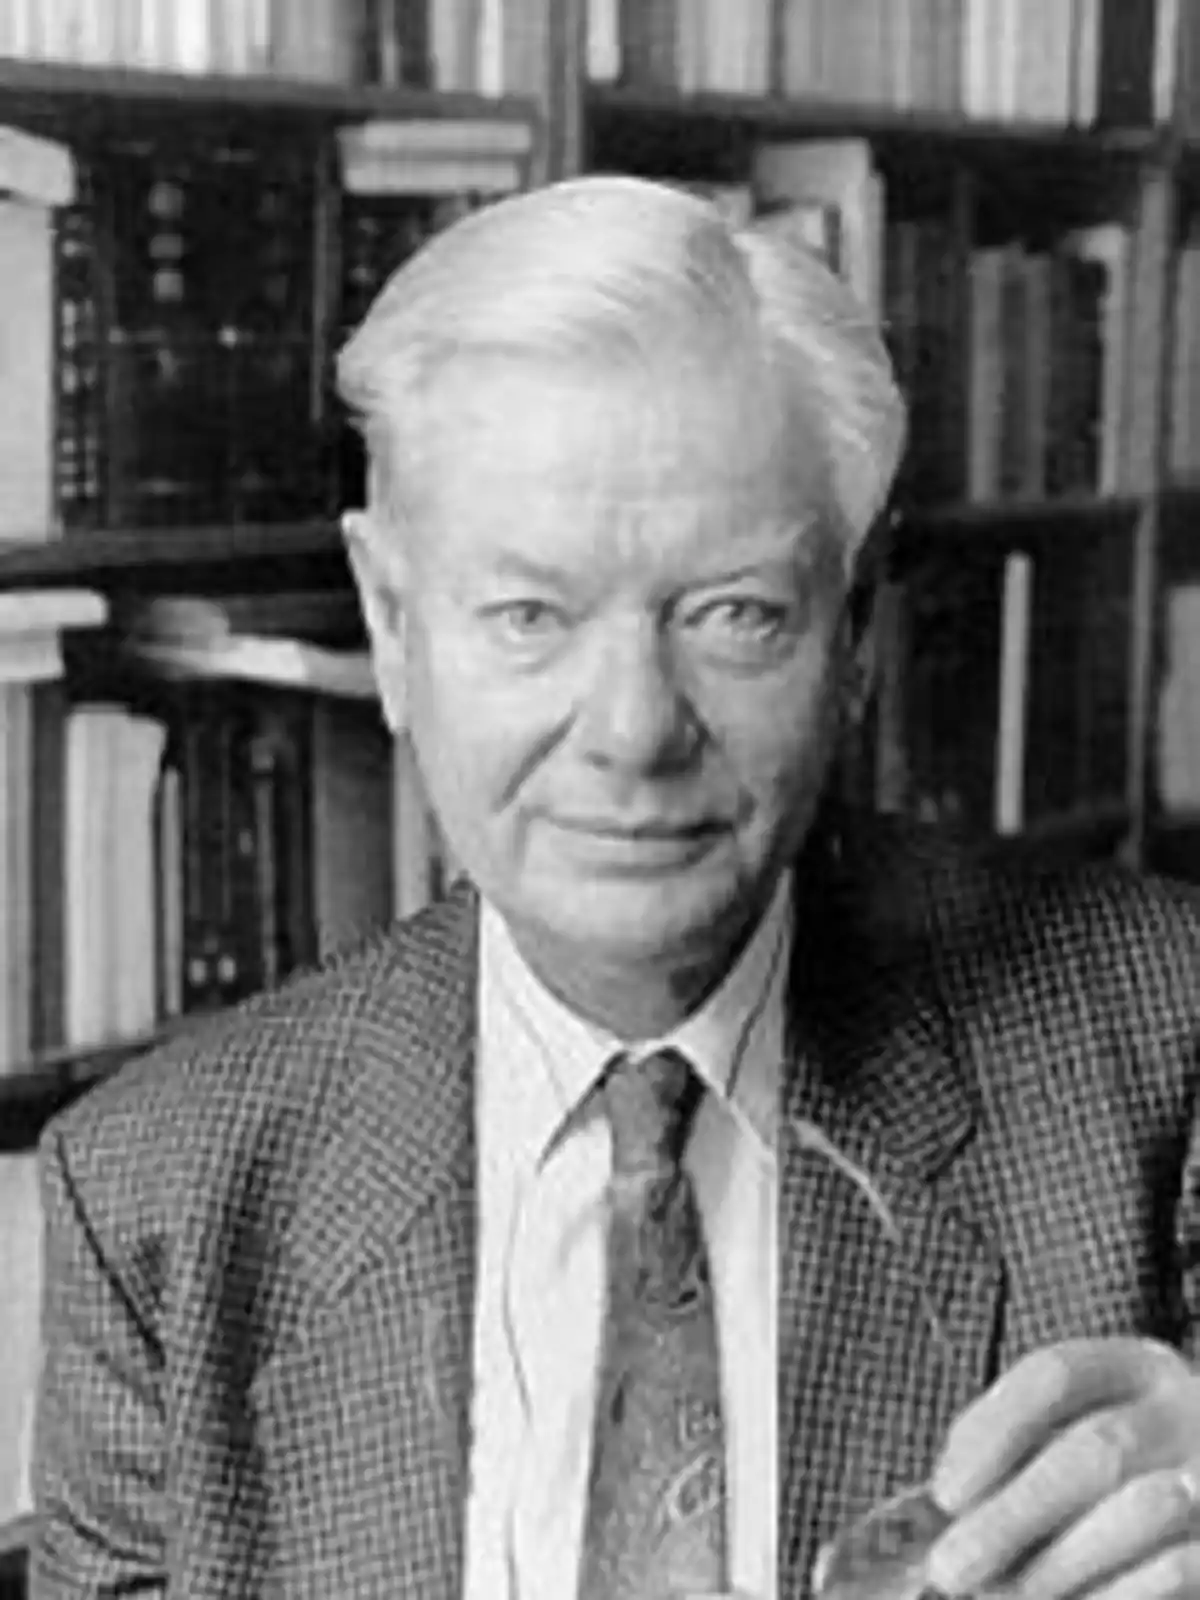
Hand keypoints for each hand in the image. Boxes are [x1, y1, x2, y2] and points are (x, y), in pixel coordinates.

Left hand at [924, 1337, 1199, 1597]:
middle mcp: (1186, 1411)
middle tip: (950, 1567)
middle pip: (1094, 1449)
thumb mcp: (1073, 1440)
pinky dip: (1115, 1595)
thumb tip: (944, 1506)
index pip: (1055, 1375)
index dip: (993, 1430)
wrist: (1198, 1512)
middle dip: (1013, 1515)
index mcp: (1135, 1370)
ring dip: (1060, 1563)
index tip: (944, 1494)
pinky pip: (1178, 1571)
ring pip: (1141, 1510)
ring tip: (1002, 1596)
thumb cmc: (1114, 1483)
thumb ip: (1016, 1457)